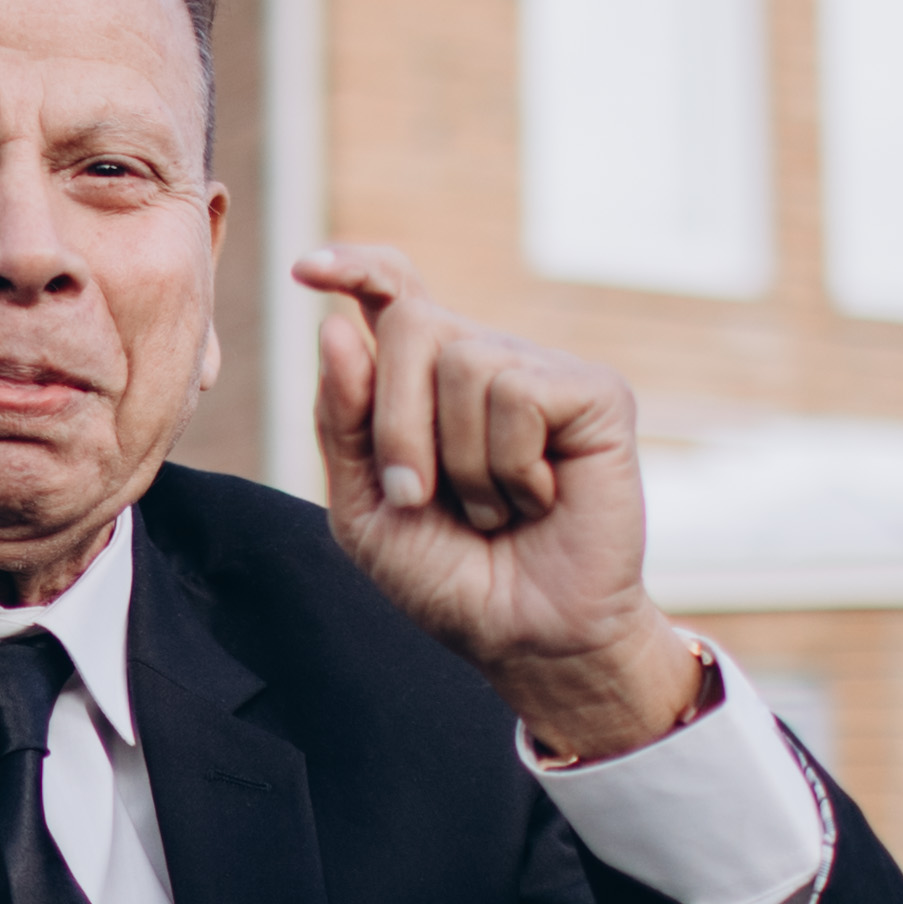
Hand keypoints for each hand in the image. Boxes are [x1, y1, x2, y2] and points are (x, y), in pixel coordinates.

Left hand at [296, 247, 697, 756]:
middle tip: (417, 496)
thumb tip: (336, 326)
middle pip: (412, 324)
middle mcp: (486, 359)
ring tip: (492, 506)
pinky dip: (511, 463)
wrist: (523, 636)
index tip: (306, 270)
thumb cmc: (448, 575)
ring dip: (460, 461)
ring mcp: (543, 371)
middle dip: (395, 421)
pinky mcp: (596, 393)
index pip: (396, 293)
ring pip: (466, 362)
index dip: (356, 267)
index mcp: (427, 381)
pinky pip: (520, 393)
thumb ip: (344, 420)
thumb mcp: (366, 505)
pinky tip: (538, 497)